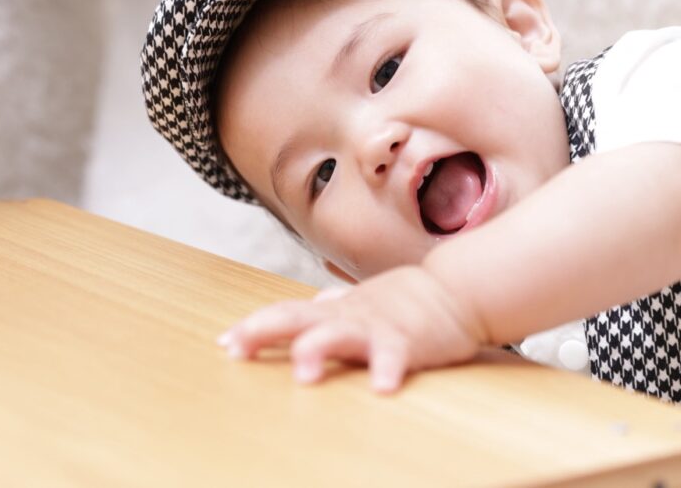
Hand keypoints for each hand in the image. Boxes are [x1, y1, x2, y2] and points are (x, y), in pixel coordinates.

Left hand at [216, 265, 487, 393]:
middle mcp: (347, 315)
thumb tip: (312, 300)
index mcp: (333, 310)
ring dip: (319, 350)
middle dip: (265, 330)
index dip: (254, 326)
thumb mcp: (361, 301)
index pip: (285, 313)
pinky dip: (387, 370)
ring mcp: (375, 327)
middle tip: (239, 347)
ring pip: (341, 334)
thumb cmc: (403, 301)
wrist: (454, 290)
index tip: (226, 343)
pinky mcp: (406, 341)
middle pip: (298, 318)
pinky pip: (395, 357)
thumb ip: (334, 305)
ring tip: (302, 374)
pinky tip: (381, 390)